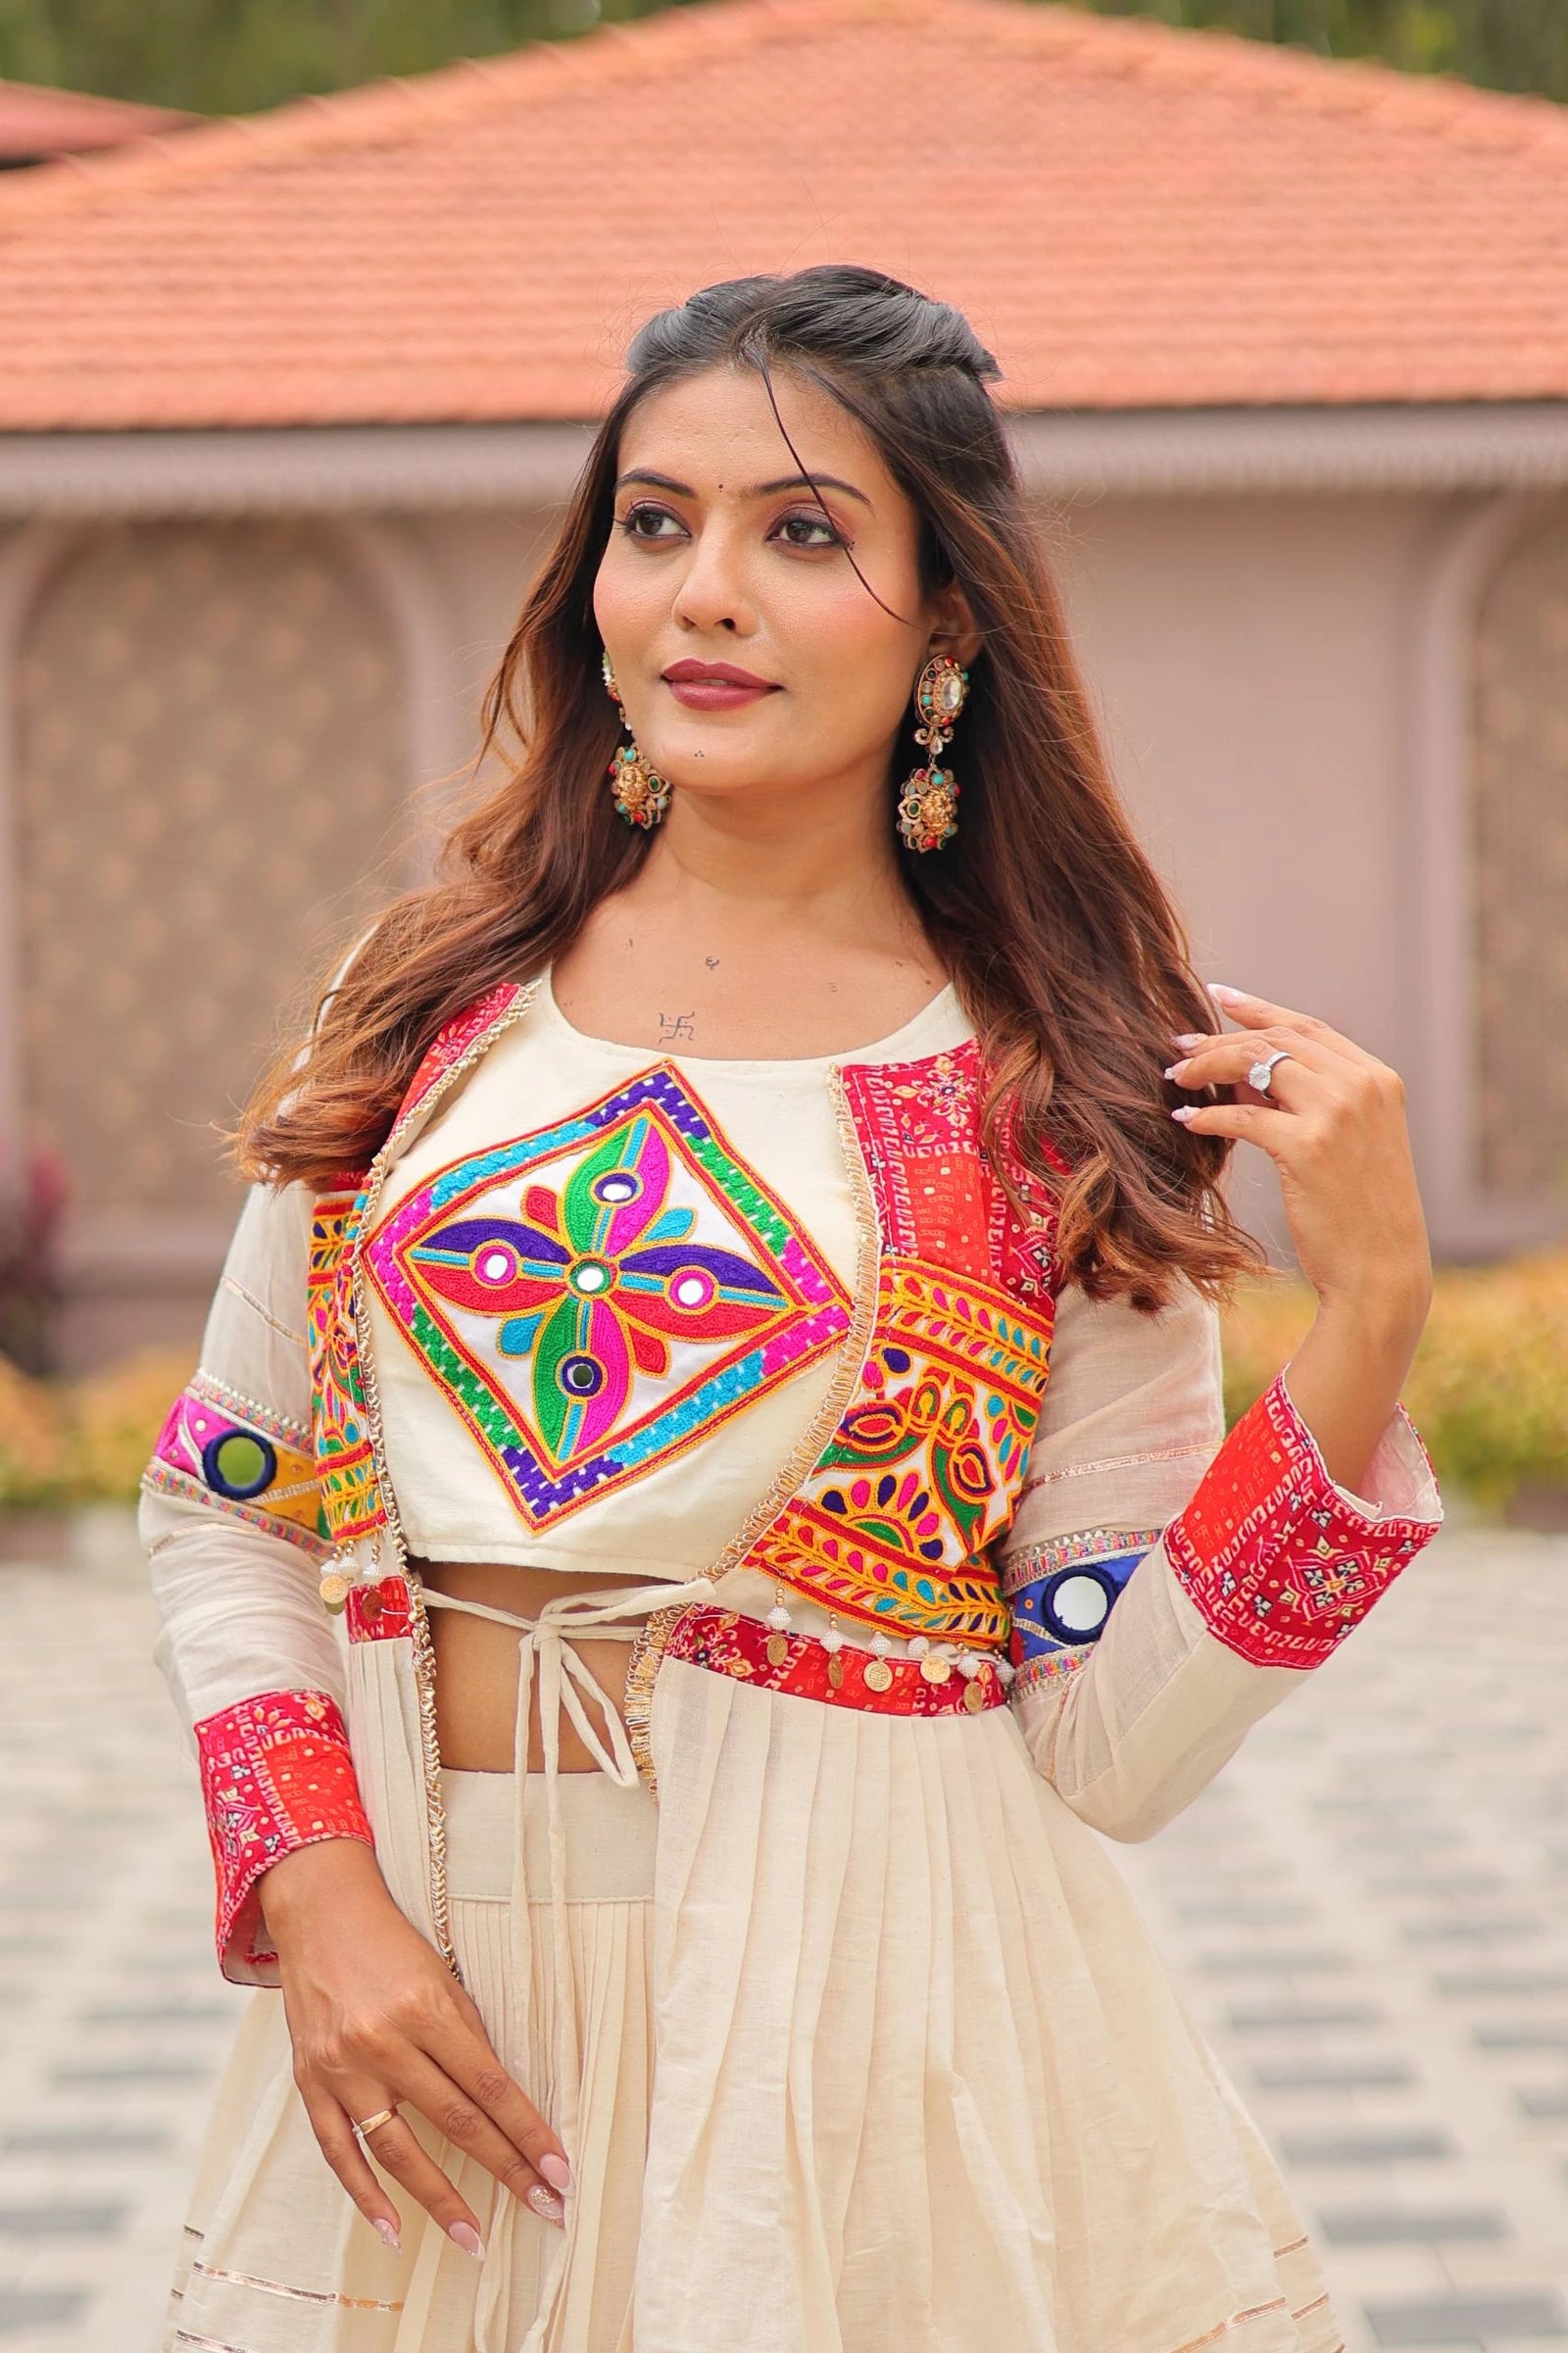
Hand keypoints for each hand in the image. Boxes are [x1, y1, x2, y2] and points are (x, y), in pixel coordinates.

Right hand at [261, 1839, 569, 2252]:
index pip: (490, 2085)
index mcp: (426, 2007)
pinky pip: (339, 2153)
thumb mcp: (442, 1975)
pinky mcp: (311, 2083)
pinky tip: (395, 2231)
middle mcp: (383, 2041)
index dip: (528, 2132)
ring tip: (476, 2241)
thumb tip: (503, 2103)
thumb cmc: (393, 1943)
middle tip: (547, 2211)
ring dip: (440, 2201)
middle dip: (506, 2170)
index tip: (561, 2172)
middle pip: (455, 2121)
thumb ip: (466, 2036)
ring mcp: (343, 2067)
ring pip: (398, 2150)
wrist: (319, 1913)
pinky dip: (366, 2196)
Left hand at [1166, 983, 1431, 1489]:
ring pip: (1259, 1066)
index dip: (1259, 1009)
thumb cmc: (1358, 1212)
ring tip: (1175, 1078)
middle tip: (1178, 1047)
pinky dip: (1209, 1117)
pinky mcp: (1308, 1148)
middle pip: (1277, 1040)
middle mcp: (1362, 1086)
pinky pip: (1243, 1118)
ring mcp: (1338, 1114)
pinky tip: (1185, 1122)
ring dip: (1209, 1067)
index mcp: (1377, 1079)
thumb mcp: (1346, 1144)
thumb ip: (1308, 1102)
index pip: (1308, 1027)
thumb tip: (1243, 1077)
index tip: (1219, 996)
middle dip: (1221, 1038)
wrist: (1381, 1269)